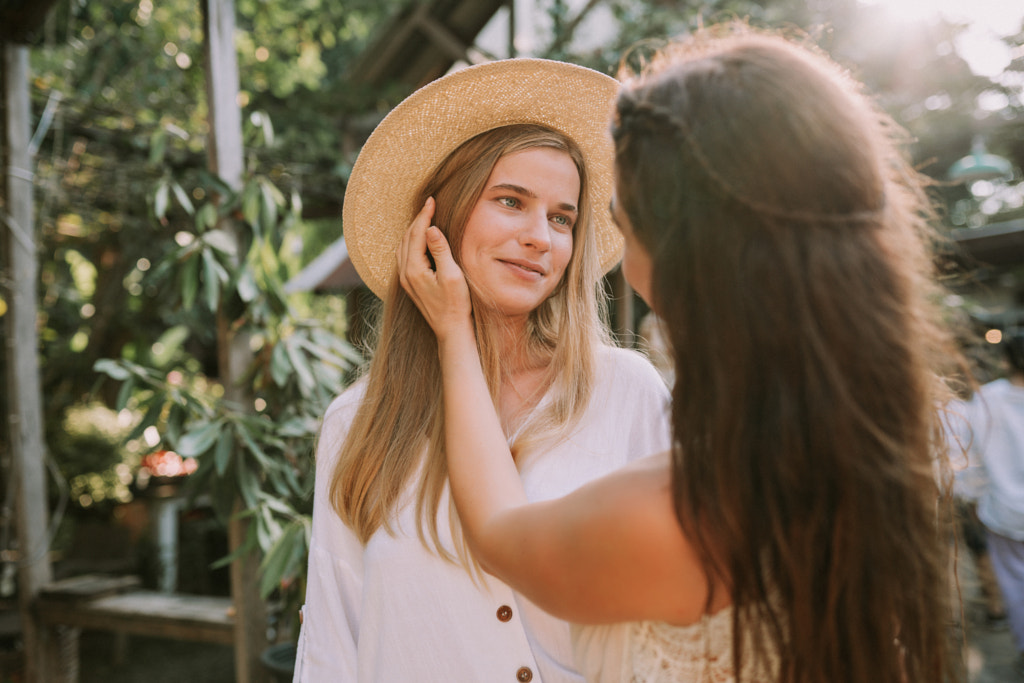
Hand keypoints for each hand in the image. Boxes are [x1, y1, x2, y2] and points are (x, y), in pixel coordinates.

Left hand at [398, 197, 473, 343]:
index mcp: (414, 269)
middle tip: (430, 205)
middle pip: (407, 238)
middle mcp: (404, 273)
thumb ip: (440, 251)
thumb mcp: (452, 275)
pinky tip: (419, 240)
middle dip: (418, 220)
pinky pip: (404, 255)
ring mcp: (405, 279)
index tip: (432, 200)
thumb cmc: (456, 304)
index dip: (424, 216)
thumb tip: (432, 228)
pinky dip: (410, 242)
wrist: (450, 329)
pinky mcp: (409, 283)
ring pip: (403, 246)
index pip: (416, 234)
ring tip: (425, 217)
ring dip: (412, 230)